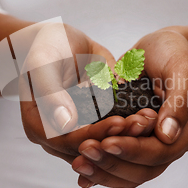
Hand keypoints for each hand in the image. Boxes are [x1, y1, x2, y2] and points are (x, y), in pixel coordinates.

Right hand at [19, 22, 155, 161]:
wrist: (60, 40)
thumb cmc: (47, 47)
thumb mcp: (43, 63)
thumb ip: (51, 93)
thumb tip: (65, 123)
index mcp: (38, 125)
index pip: (67, 139)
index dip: (94, 133)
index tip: (119, 121)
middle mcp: (58, 135)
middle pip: (89, 147)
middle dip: (118, 137)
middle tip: (143, 122)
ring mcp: (78, 132)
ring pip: (104, 143)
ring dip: (128, 135)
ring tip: (149, 119)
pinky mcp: (95, 124)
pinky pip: (113, 131)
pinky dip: (131, 126)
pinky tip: (149, 116)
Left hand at [72, 28, 187, 187]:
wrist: (164, 49)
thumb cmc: (175, 53)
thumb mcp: (182, 69)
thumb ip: (178, 101)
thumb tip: (167, 135)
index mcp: (187, 132)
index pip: (159, 152)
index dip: (132, 150)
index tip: (106, 142)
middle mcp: (170, 145)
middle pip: (142, 171)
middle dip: (112, 162)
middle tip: (84, 150)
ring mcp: (151, 146)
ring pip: (129, 174)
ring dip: (103, 171)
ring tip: (77, 162)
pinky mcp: (134, 142)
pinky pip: (119, 164)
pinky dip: (101, 171)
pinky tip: (81, 172)